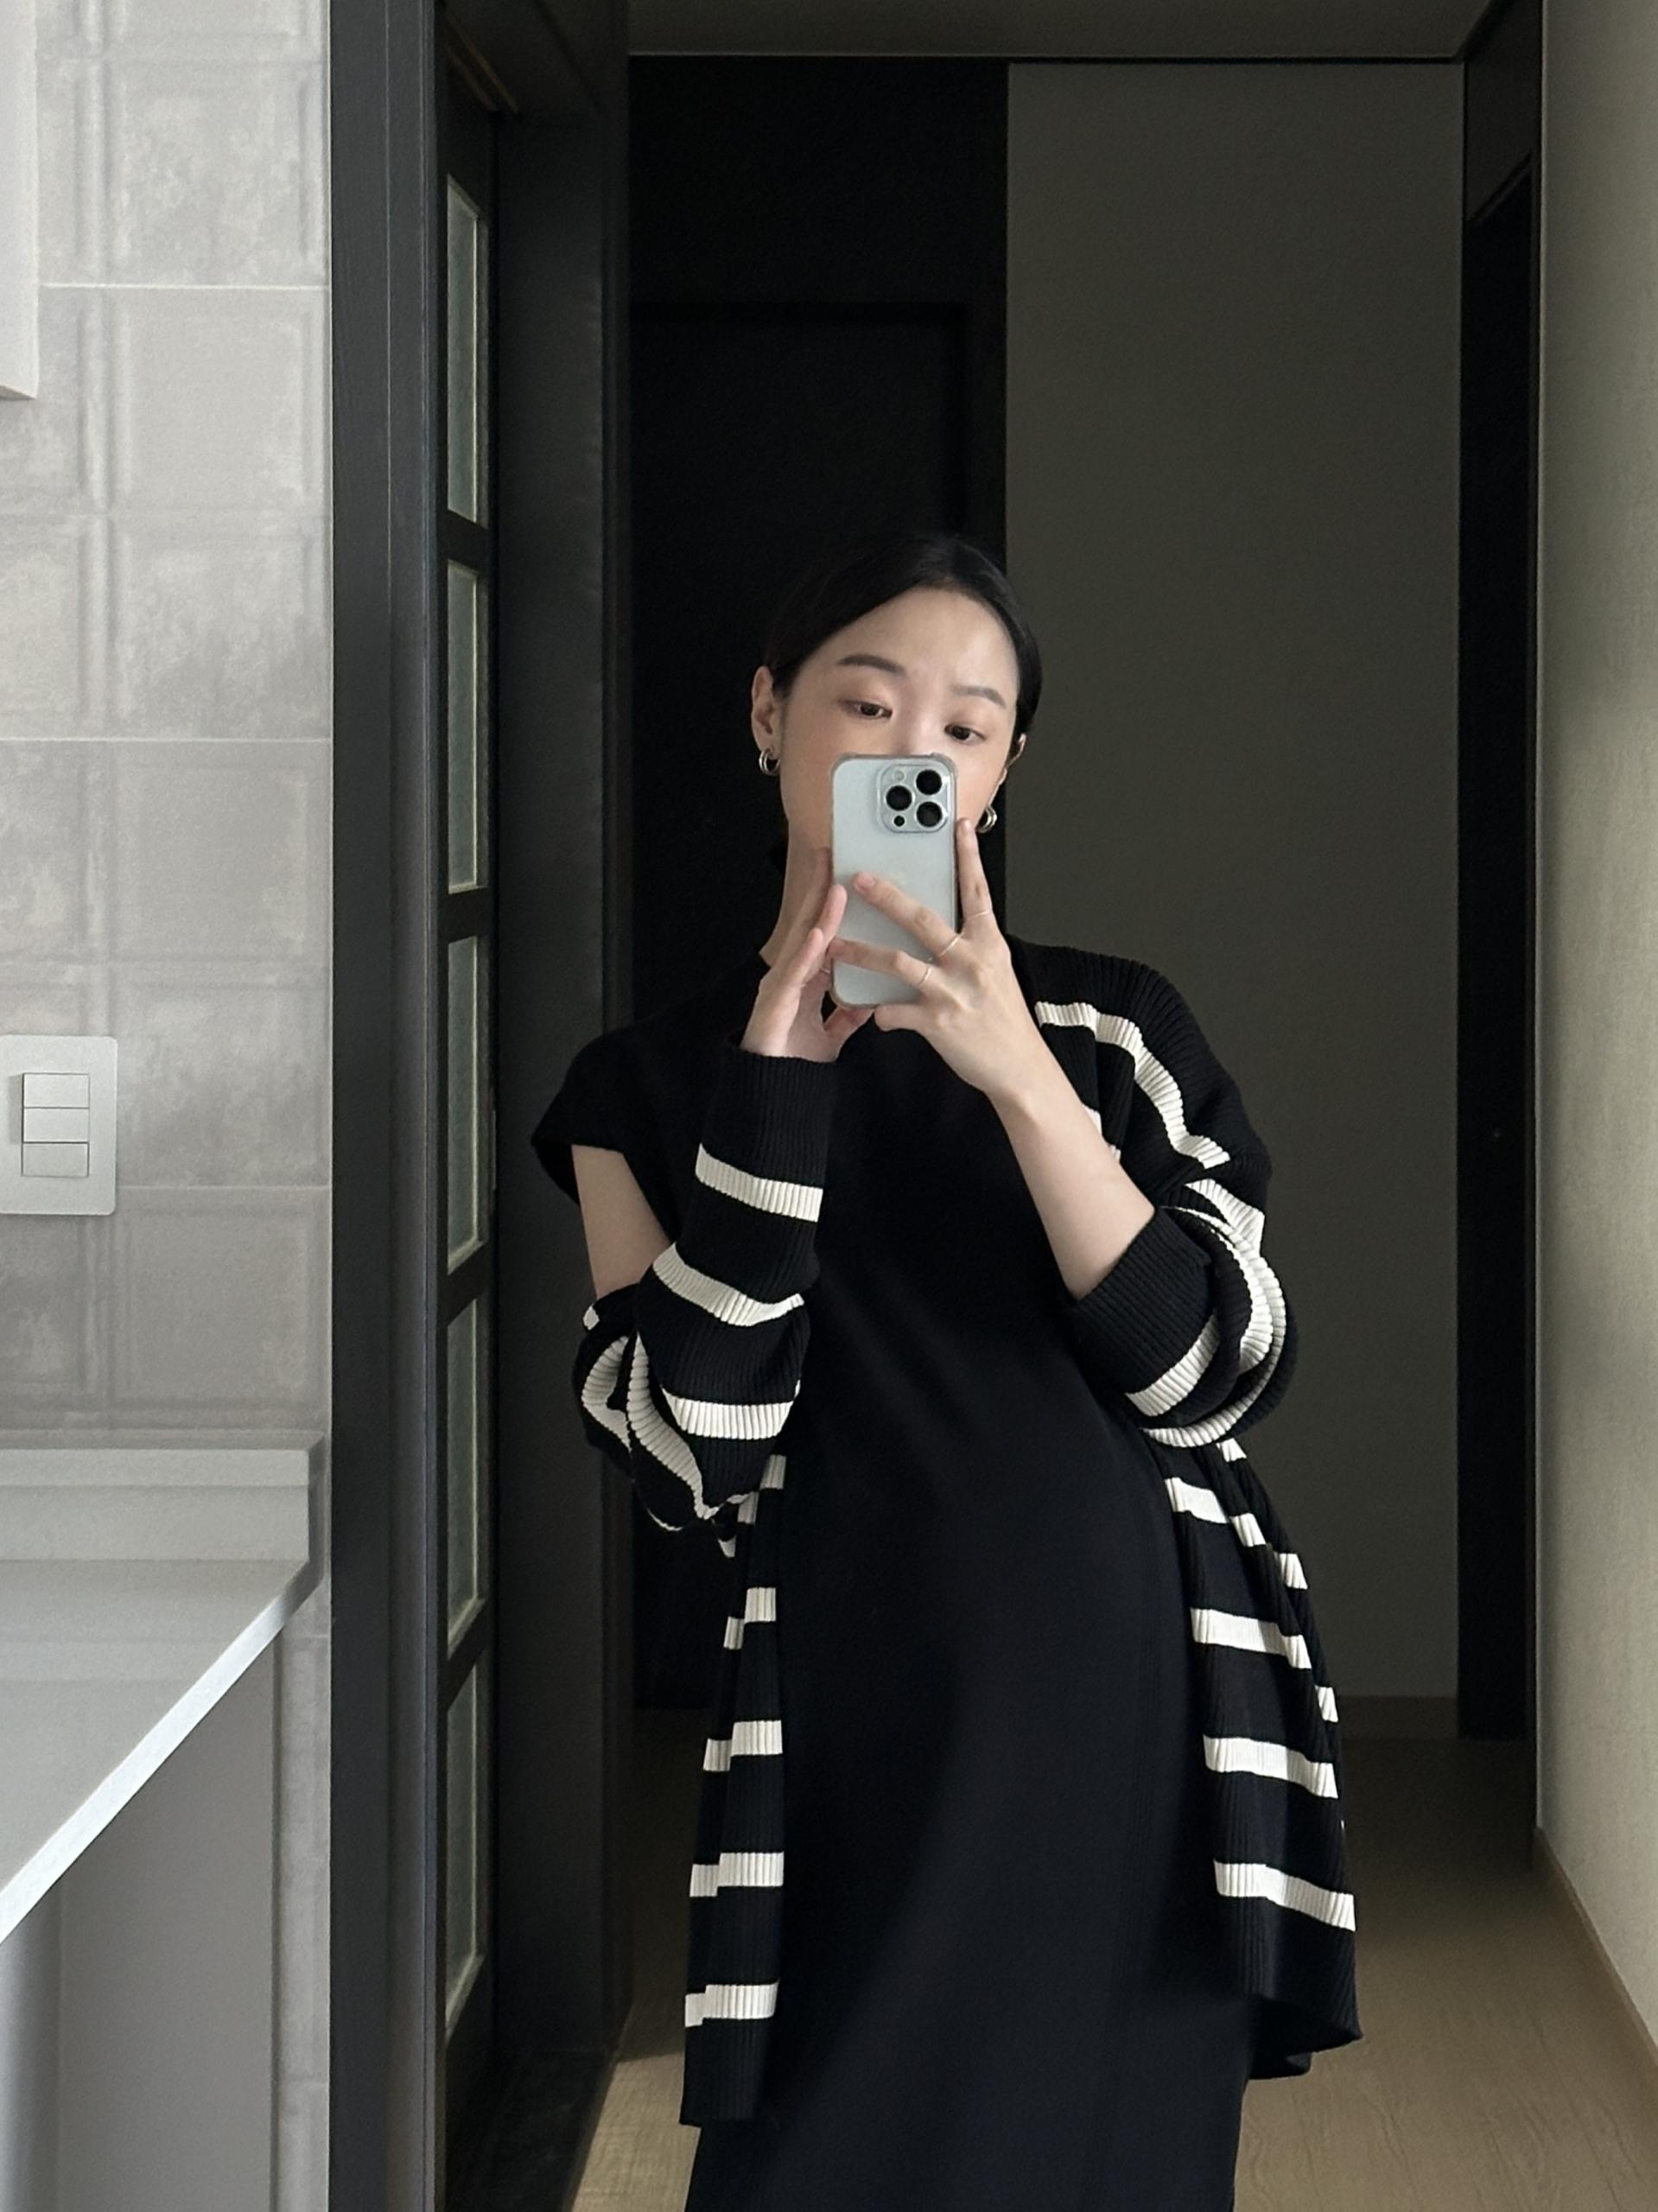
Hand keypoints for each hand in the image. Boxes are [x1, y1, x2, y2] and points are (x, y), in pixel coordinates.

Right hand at [742, 845, 876, 1062]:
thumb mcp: (831, 1033)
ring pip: (803, 942)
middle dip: (820, 891)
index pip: (821, 931)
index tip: (844, 874)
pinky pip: (795, 974)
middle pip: (809, 925)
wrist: (773, 1090)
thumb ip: (846, 1015)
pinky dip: (808, 953)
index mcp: (806, 979)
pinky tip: (820, 935)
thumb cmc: (795, 1060)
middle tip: (832, 856)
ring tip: (834, 886)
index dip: (832, 903)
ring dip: (818, 914)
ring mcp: (782, 985)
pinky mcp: (776, 1003)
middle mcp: (792, 975)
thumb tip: (869, 1001)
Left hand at [825, 815, 1049, 1101]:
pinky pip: (895, 1011)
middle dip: (887, 896)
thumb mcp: (996, 972)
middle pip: (923, 919)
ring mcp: (954, 991)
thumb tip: (945, 925)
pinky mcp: (938, 1022)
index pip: (977, 891)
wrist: (1019, 1068)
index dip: (968, 856)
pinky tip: (873, 1011)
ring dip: (861, 952)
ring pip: (898, 963)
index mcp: (989, 944)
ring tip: (835, 945)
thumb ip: (971, 946)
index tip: (957, 825)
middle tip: (860, 879)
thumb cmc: (1004, 1020)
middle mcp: (972, 962)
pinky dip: (879, 1011)